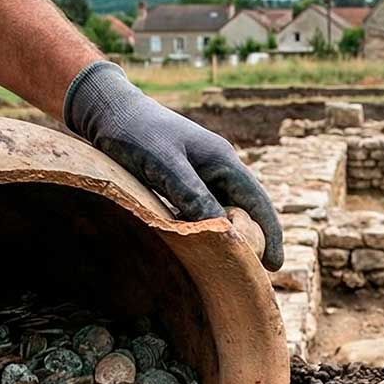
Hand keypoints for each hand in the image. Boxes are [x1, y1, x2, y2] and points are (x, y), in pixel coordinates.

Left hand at [64, 61, 283, 269]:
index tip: (275, 266)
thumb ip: (193, 195)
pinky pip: (203, 208)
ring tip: (230, 266)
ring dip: (229, 235)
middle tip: (252, 274)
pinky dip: (206, 228)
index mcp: (223, 160)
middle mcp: (218, 166)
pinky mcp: (183, 177)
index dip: (270, 234)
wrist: (108, 109)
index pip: (258, 201)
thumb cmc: (136, 132)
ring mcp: (201, 171)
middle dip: (254, 239)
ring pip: (223, 210)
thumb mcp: (165, 165)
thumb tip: (223, 232)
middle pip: (246, 208)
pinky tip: (200, 247)